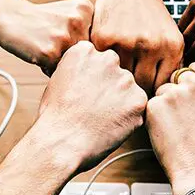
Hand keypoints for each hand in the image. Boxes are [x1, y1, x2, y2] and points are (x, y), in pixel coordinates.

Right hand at [0, 0, 93, 74]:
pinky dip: (49, 68)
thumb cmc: (39, 18)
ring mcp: (65, 37)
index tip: (67, 37)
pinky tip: (40, 53)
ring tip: (47, 47)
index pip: (98, 41)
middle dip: (73, 55)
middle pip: (88, 54)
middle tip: (54, 42)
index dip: (82, 45)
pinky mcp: (51, 52)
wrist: (9, 15)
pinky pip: (58, 71)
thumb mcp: (69, 13)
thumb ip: (88, 29)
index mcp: (86, 9)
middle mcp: (78, 21)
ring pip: (74, 64)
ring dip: (61, 62)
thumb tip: (106, 60)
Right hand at [38, 40, 147, 171]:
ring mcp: (125, 80)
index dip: (93, 79)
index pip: (99, 60)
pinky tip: (111, 126)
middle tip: (95, 108)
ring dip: (121, 102)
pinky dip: (129, 118)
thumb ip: (80, 69)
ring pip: (128, 90)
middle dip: (110, 88)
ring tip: (101, 119)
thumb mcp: (58, 80)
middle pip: (116, 73)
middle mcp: (108, 59)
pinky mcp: (138, 100)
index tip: (84, 93)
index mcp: (85, 51)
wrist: (61, 142)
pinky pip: (137, 107)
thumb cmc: (55, 117)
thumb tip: (92, 73)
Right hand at [92, 0, 183, 92]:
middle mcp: (151, 46)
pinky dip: (104, 66)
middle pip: (143, 86)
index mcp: (171, 47)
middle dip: (136, 89)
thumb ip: (170, 65)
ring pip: (122, 78)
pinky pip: (104, 65)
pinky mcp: (104, 39)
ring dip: (118, 79)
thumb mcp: (170, 36)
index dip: (154, 93)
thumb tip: (166, 97)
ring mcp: (126, 43)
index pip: (162, 86)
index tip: (146, 92)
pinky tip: (106, 63)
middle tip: (129, 89)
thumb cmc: (150, 14)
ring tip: (117, 79)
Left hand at [146, 62, 194, 194]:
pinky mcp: (156, 104)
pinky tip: (167, 131)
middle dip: (176, 92)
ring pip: (161, 91)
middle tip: (185, 117)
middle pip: (176, 77)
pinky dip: (154, 117)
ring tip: (178, 127)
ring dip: (164, 105)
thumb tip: (188, 76)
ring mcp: (175, 92)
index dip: (189, 83)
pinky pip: (150, 105)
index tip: (192, 99)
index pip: (194, 67)